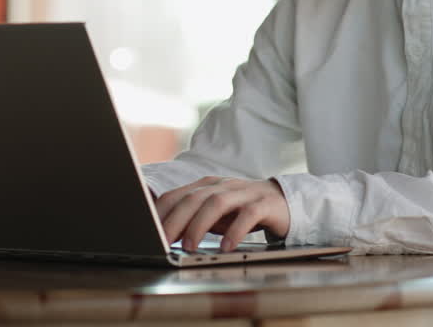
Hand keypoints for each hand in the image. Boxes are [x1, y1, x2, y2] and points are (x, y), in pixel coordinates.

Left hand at [154, 176, 289, 251]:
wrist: (286, 202)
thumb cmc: (243, 211)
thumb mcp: (216, 215)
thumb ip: (194, 220)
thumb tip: (166, 236)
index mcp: (207, 186)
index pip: (177, 195)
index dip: (160, 212)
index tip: (147, 231)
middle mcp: (223, 185)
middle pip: (193, 198)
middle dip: (174, 221)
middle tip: (163, 243)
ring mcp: (244, 192)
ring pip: (216, 203)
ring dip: (199, 225)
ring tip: (190, 247)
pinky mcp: (265, 203)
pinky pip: (248, 214)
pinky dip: (235, 230)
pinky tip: (226, 246)